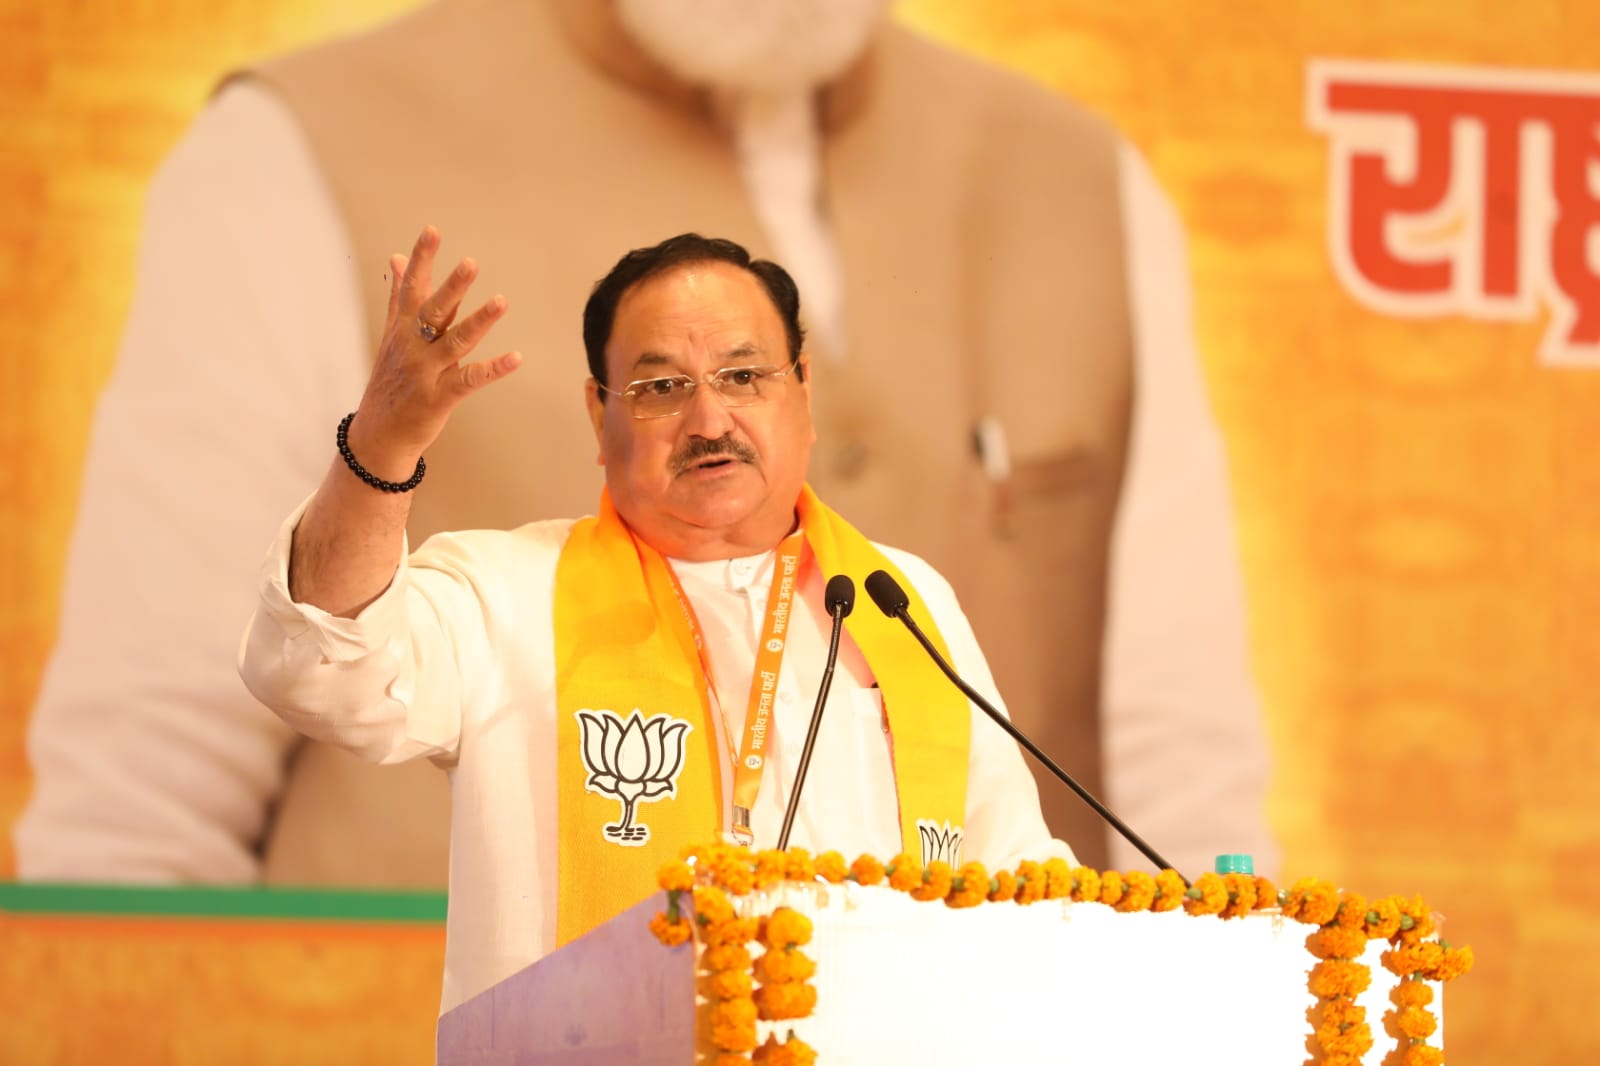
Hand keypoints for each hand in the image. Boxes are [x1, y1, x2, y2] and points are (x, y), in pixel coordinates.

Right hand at [348, 226, 521, 474]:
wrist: (379, 433)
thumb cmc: (391, 380)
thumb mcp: (391, 335)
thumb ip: (399, 296)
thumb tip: (397, 258)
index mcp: (402, 328)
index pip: (412, 287)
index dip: (422, 259)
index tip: (432, 230)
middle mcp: (412, 346)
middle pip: (433, 311)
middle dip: (452, 287)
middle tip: (471, 263)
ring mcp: (426, 372)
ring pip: (455, 342)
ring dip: (479, 321)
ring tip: (502, 301)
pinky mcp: (440, 397)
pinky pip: (470, 380)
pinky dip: (494, 369)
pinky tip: (517, 357)